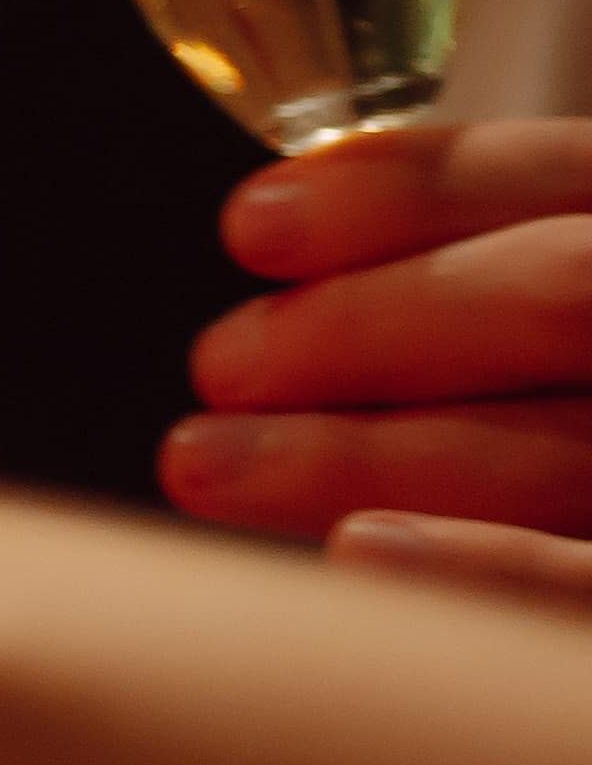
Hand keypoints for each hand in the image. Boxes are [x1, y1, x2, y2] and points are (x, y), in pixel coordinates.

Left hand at [170, 118, 591, 610]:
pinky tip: (356, 550)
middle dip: (373, 322)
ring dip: (365, 450)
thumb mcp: (546, 337)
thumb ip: (480, 286)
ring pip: (561, 449)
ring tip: (210, 464)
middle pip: (566, 296)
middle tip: (224, 364)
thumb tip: (289, 245)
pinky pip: (591, 587)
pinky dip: (488, 565)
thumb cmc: (562, 410)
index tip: (255, 226)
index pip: (562, 178)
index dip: (407, 195)